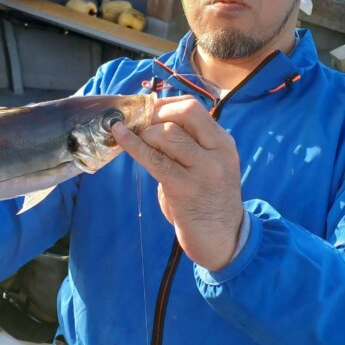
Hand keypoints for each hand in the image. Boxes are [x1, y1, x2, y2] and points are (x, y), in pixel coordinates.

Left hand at [111, 96, 243, 270]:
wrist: (224, 239)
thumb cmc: (208, 202)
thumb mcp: (208, 167)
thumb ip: (189, 147)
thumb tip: (151, 124)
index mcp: (223, 143)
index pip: (194, 108)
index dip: (165, 105)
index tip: (149, 112)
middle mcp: (218, 152)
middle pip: (185, 112)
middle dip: (156, 113)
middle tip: (141, 125)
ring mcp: (204, 170)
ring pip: (168, 133)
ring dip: (146, 134)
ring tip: (139, 143)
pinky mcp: (184, 188)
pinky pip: (154, 159)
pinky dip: (133, 145)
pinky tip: (120, 137)